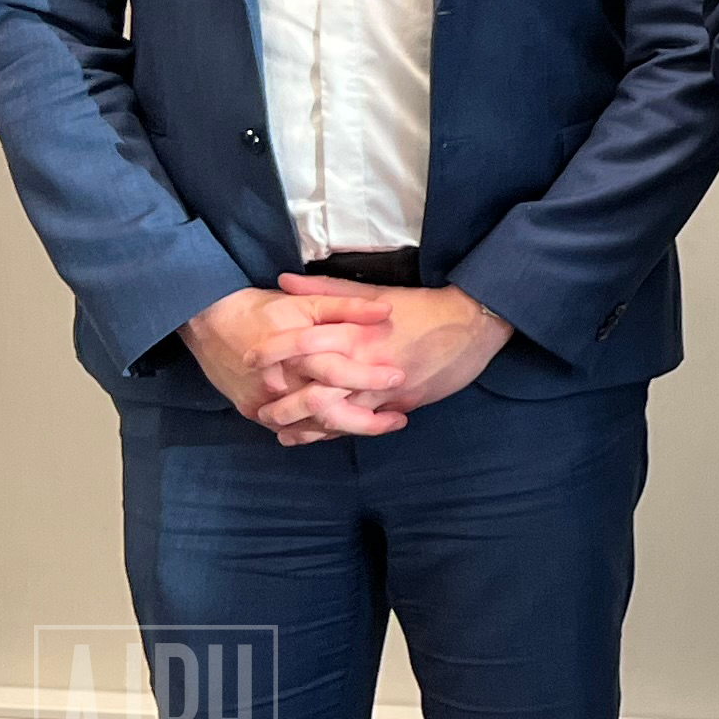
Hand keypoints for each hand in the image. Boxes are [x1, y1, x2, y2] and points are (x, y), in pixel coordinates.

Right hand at [182, 286, 397, 439]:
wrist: (207, 321)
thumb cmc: (262, 309)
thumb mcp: (306, 302)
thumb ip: (346, 306)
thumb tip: (385, 312)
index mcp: (293, 352)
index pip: (336, 371)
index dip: (368, 377)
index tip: (399, 378)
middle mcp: (278, 382)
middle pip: (325, 410)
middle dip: (365, 419)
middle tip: (398, 419)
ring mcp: (263, 402)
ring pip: (311, 426)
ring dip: (348, 430)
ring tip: (380, 426)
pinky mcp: (253, 412)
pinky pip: (291, 430)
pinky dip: (320, 432)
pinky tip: (345, 430)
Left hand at [270, 278, 509, 437]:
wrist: (472, 325)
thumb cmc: (422, 306)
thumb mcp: (375, 293)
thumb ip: (328, 292)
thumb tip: (285, 281)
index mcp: (354, 334)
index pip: (302, 347)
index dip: (271, 355)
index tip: (246, 361)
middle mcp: (365, 365)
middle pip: (314, 394)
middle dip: (284, 407)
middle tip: (259, 412)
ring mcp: (383, 390)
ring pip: (337, 417)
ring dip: (307, 428)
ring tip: (283, 433)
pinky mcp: (400, 405)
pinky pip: (364, 424)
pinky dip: (339, 433)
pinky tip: (322, 436)